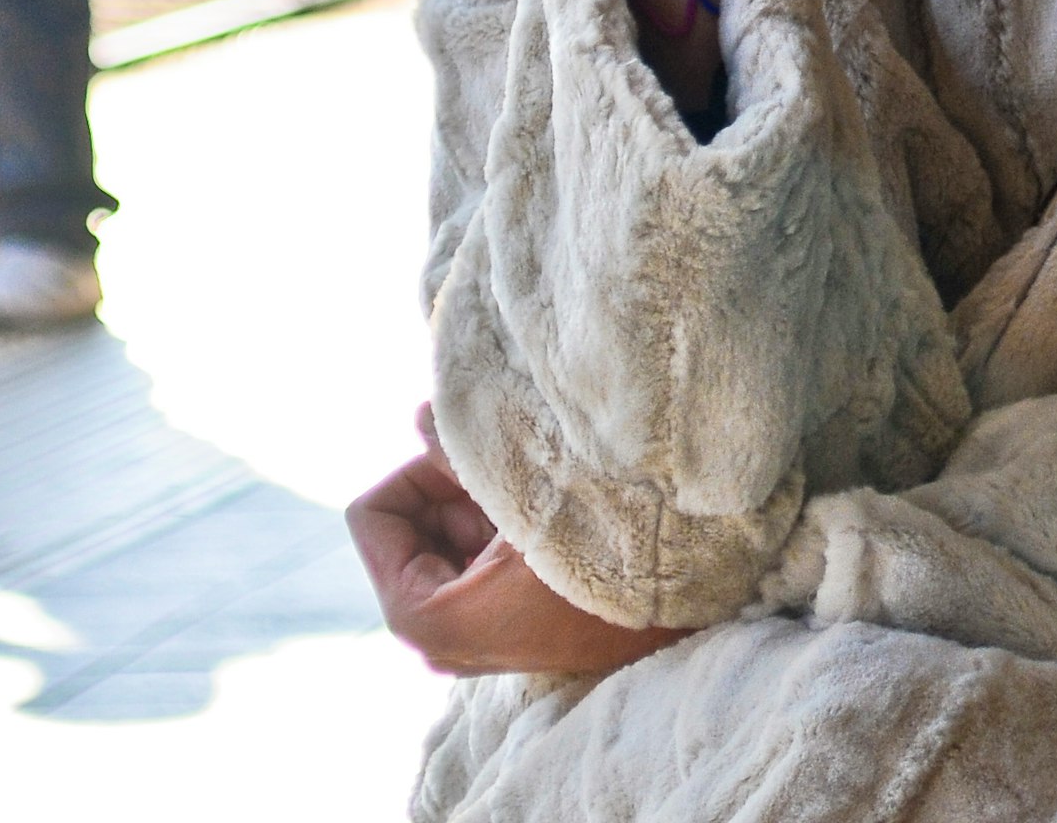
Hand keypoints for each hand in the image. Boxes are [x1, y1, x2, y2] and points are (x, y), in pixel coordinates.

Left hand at [345, 405, 688, 679]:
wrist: (683, 604)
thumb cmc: (605, 551)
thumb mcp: (526, 490)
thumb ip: (459, 451)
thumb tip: (421, 415)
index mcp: (427, 619)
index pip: (373, 515)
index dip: (421, 471)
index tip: (476, 458)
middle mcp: (439, 640)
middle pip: (408, 526)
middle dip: (449, 486)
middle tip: (511, 464)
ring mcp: (472, 638)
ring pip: (443, 537)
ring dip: (479, 501)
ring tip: (538, 487)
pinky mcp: (503, 629)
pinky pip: (474, 560)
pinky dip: (498, 526)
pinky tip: (549, 512)